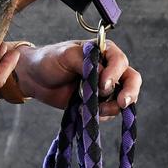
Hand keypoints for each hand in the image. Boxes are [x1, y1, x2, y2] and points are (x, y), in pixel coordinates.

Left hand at [9, 40, 140, 116]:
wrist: (35, 79)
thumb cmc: (50, 60)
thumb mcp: (66, 55)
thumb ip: (86, 62)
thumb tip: (103, 75)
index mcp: (104, 51)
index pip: (120, 61)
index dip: (114, 74)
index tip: (102, 85)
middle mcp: (109, 68)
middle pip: (131, 79)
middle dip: (130, 92)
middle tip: (122, 103)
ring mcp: (105, 87)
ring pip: (123, 99)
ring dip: (112, 107)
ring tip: (94, 110)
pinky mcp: (98, 103)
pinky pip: (110, 112)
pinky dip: (102, 115)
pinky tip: (84, 111)